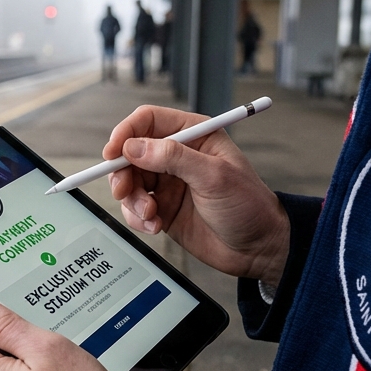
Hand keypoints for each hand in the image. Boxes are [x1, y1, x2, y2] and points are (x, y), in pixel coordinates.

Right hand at [103, 105, 289, 285]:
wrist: (257, 249)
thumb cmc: (248, 206)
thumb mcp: (214, 177)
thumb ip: (174, 158)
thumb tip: (134, 147)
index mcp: (194, 136)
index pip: (148, 121)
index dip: (126, 133)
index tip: (113, 153)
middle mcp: (177, 155)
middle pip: (130, 152)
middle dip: (123, 173)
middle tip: (125, 191)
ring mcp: (168, 182)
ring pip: (129, 181)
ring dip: (132, 200)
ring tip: (150, 215)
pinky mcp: (162, 207)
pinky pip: (135, 207)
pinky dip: (138, 218)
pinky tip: (156, 226)